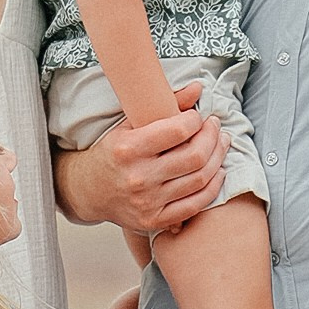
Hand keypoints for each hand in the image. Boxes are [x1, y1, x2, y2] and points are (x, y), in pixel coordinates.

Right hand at [64, 84, 227, 237]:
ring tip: (220, 144)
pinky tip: (217, 171)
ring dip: (218, 158)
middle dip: (212, 137)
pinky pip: (196, 204)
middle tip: (215, 127)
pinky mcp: (155, 220)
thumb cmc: (112, 154)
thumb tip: (198, 88)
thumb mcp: (129, 124)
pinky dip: (213, 186)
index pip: (177, 131)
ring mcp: (148, 202)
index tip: (197, 116)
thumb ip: (163, 105)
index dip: (195, 120)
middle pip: (194, 156)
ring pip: (200, 179)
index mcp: (128, 149)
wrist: (89, 190)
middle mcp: (138, 177)